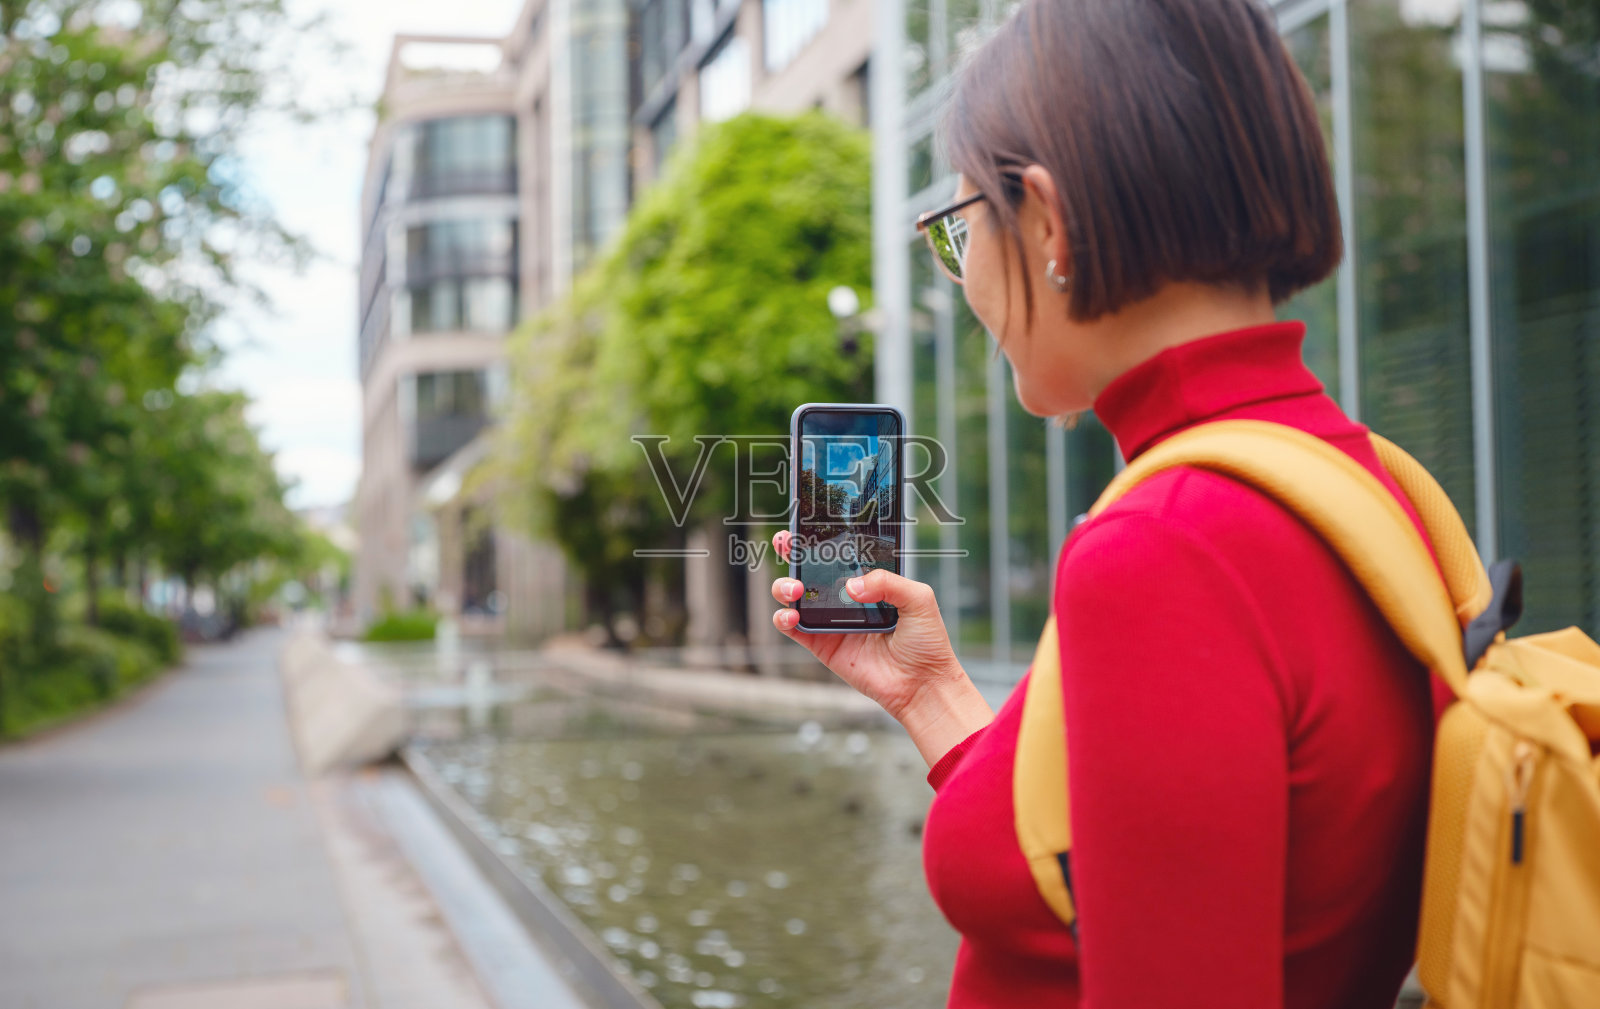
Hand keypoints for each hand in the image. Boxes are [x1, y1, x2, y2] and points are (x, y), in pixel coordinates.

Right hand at [768, 529, 970, 726]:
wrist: (922, 685)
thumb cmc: (927, 642)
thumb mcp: (919, 599)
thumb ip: (888, 582)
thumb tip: (850, 586)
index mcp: (869, 581)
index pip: (841, 553)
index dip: (821, 538)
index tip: (807, 525)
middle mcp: (846, 598)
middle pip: (810, 569)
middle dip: (793, 552)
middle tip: (785, 543)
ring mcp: (831, 621)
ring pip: (795, 596)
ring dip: (784, 586)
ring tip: (795, 589)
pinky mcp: (822, 645)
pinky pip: (793, 629)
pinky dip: (783, 618)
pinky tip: (791, 615)